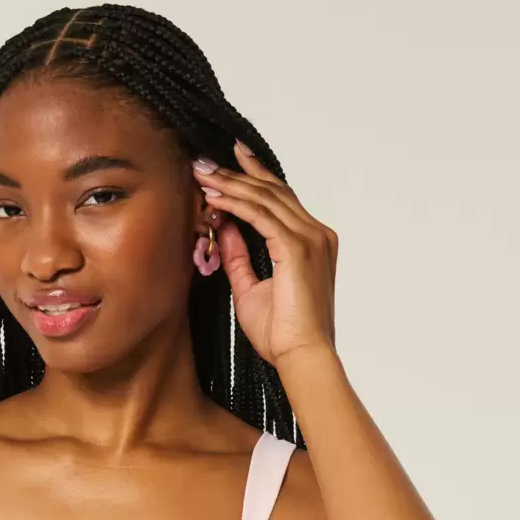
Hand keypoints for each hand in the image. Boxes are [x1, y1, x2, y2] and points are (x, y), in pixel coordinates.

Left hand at [192, 142, 338, 366]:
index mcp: (312, 243)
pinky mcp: (297, 248)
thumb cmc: (282, 335)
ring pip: (265, 199)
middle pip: (273, 192)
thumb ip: (239, 257)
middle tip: (205, 162)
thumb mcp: (250, 289)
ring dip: (231, 184)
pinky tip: (213, 197)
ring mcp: (310, 239)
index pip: (281, 200)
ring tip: (202, 174)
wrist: (302, 357)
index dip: (254, 178)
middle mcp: (317, 234)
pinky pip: (261, 215)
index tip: (229, 162)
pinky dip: (235, 203)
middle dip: (237, 174)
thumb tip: (223, 227)